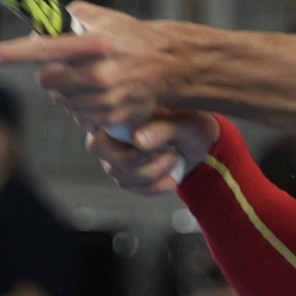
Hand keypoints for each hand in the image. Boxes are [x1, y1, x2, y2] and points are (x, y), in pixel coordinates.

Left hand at [0, 1, 189, 136]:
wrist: (170, 66)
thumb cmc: (134, 39)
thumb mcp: (106, 18)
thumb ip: (74, 16)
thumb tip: (45, 24)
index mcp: (93, 45)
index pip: (45, 49)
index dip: (14, 53)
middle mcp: (97, 74)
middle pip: (47, 80)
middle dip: (51, 73)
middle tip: (69, 65)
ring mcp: (103, 99)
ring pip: (61, 99)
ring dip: (68, 90)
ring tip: (93, 78)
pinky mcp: (110, 117)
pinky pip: (79, 114)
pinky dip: (83, 105)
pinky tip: (102, 92)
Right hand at [82, 112, 216, 198]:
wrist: (199, 145)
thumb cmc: (190, 124)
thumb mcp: (186, 123)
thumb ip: (164, 128)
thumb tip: (138, 140)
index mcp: (120, 107)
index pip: (96, 116)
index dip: (116, 130)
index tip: (146, 140)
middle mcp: (109, 129)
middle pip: (98, 147)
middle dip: (132, 157)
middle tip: (165, 155)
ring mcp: (113, 154)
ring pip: (117, 171)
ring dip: (151, 173)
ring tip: (174, 160)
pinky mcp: (123, 174)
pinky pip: (130, 186)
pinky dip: (153, 187)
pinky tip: (171, 180)